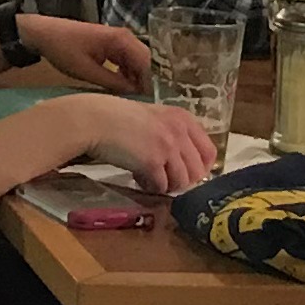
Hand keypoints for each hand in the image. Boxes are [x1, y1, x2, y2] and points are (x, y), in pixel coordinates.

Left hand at [24, 15, 151, 92]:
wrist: (44, 34)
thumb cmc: (64, 50)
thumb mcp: (87, 71)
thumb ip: (113, 82)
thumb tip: (134, 94)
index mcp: (121, 40)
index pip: (145, 64)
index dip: (148, 84)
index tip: (147, 104)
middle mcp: (125, 37)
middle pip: (144, 62)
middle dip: (143, 82)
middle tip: (141, 104)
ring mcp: (119, 40)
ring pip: (136, 63)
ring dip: (135, 79)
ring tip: (132, 100)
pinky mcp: (112, 45)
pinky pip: (126, 62)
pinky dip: (126, 75)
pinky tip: (122, 89)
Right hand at [58, 95, 217, 196]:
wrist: (95, 120)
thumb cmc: (119, 118)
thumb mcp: (154, 118)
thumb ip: (172, 134)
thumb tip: (183, 163)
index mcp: (183, 118)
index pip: (209, 152)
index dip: (200, 168)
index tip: (186, 173)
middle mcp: (179, 131)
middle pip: (198, 171)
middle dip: (182, 180)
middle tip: (165, 179)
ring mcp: (168, 147)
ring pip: (182, 182)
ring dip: (166, 185)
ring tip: (149, 178)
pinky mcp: (153, 162)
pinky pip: (161, 185)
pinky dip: (151, 187)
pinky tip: (138, 178)